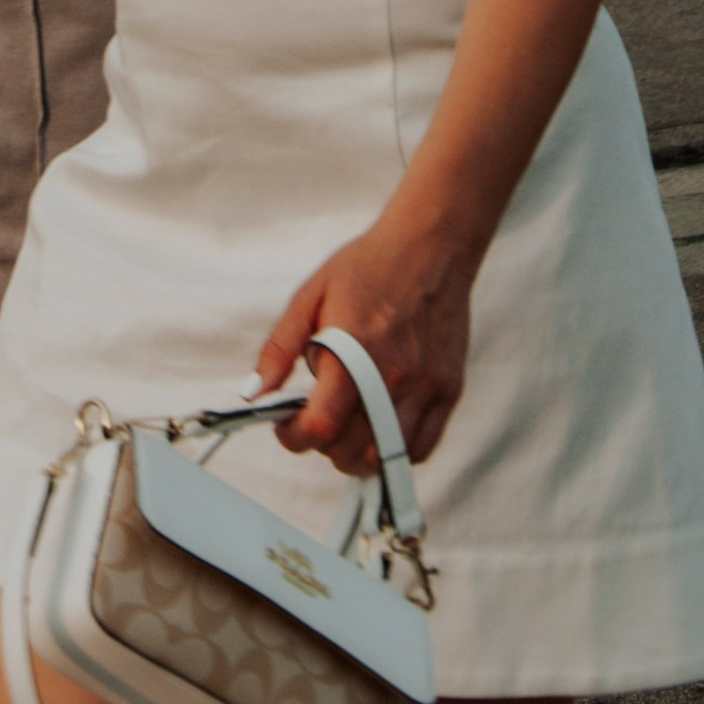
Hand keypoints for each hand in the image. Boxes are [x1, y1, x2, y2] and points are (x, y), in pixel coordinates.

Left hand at [250, 214, 476, 471]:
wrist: (430, 247)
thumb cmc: (368, 268)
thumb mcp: (309, 296)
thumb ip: (279, 349)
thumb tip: (254, 393)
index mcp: (352, 350)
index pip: (320, 425)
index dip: (294, 437)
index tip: (286, 427)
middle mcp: (392, 375)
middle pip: (352, 450)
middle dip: (323, 446)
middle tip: (316, 421)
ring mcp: (425, 386)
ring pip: (386, 456)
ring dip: (358, 454)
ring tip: (346, 427)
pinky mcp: (448, 390)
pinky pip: (421, 447)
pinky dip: (394, 450)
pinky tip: (379, 426)